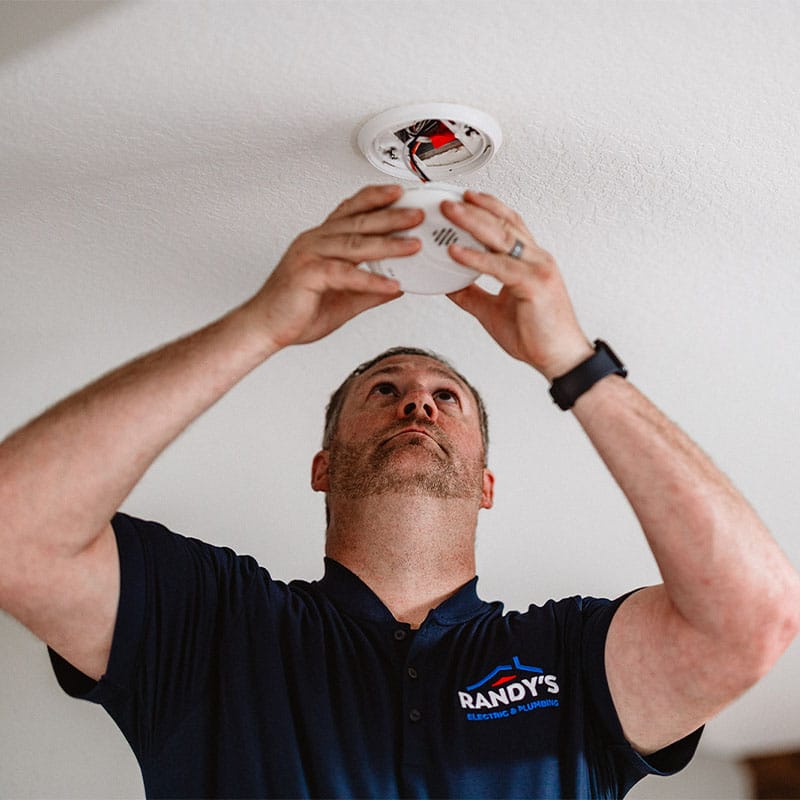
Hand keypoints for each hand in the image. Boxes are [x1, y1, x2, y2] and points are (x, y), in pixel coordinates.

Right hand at [244, 185, 422, 349]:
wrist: (265, 328)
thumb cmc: (296, 311)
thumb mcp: (344, 299)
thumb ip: (370, 290)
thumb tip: (398, 287)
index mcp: (321, 240)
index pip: (352, 210)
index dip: (375, 198)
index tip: (401, 193)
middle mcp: (315, 241)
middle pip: (358, 222)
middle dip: (391, 216)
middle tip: (418, 214)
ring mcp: (309, 255)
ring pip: (354, 244)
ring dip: (388, 243)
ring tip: (413, 244)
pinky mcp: (307, 275)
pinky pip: (344, 274)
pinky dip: (370, 280)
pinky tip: (392, 286)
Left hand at [441, 191, 593, 379]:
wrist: (560, 359)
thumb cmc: (536, 336)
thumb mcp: (493, 312)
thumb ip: (471, 294)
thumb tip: (447, 285)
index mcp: (530, 261)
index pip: (508, 224)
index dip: (487, 207)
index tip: (464, 197)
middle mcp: (536, 258)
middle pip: (503, 223)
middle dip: (474, 207)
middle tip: (448, 199)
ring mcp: (537, 269)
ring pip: (501, 237)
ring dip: (472, 221)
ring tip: (448, 212)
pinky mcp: (534, 284)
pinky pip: (499, 266)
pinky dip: (475, 257)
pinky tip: (455, 251)